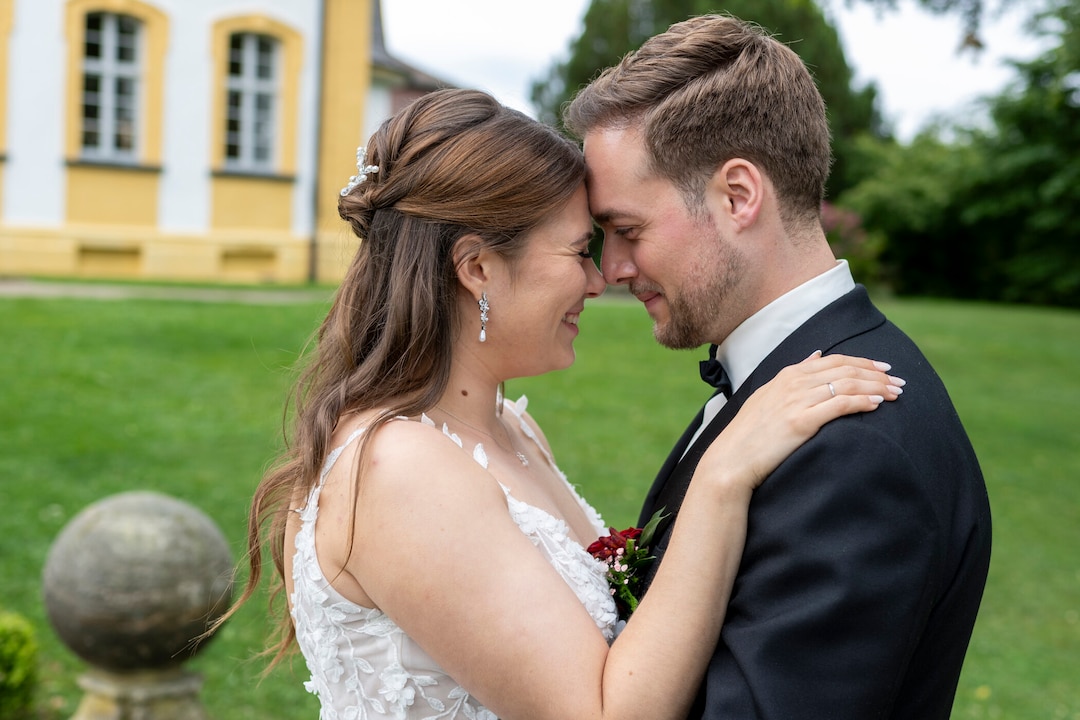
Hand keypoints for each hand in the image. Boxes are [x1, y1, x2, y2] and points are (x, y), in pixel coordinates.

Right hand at [698, 352, 903, 492]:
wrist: (731, 460)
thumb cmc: (750, 433)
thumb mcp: (768, 395)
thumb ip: (794, 374)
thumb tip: (815, 356)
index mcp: (787, 375)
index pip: (835, 360)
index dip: (863, 363)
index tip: (884, 370)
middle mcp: (794, 383)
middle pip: (846, 370)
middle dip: (877, 374)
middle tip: (899, 382)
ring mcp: (797, 401)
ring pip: (848, 385)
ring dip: (876, 388)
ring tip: (895, 395)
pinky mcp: (801, 421)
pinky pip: (839, 405)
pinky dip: (861, 402)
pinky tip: (877, 405)